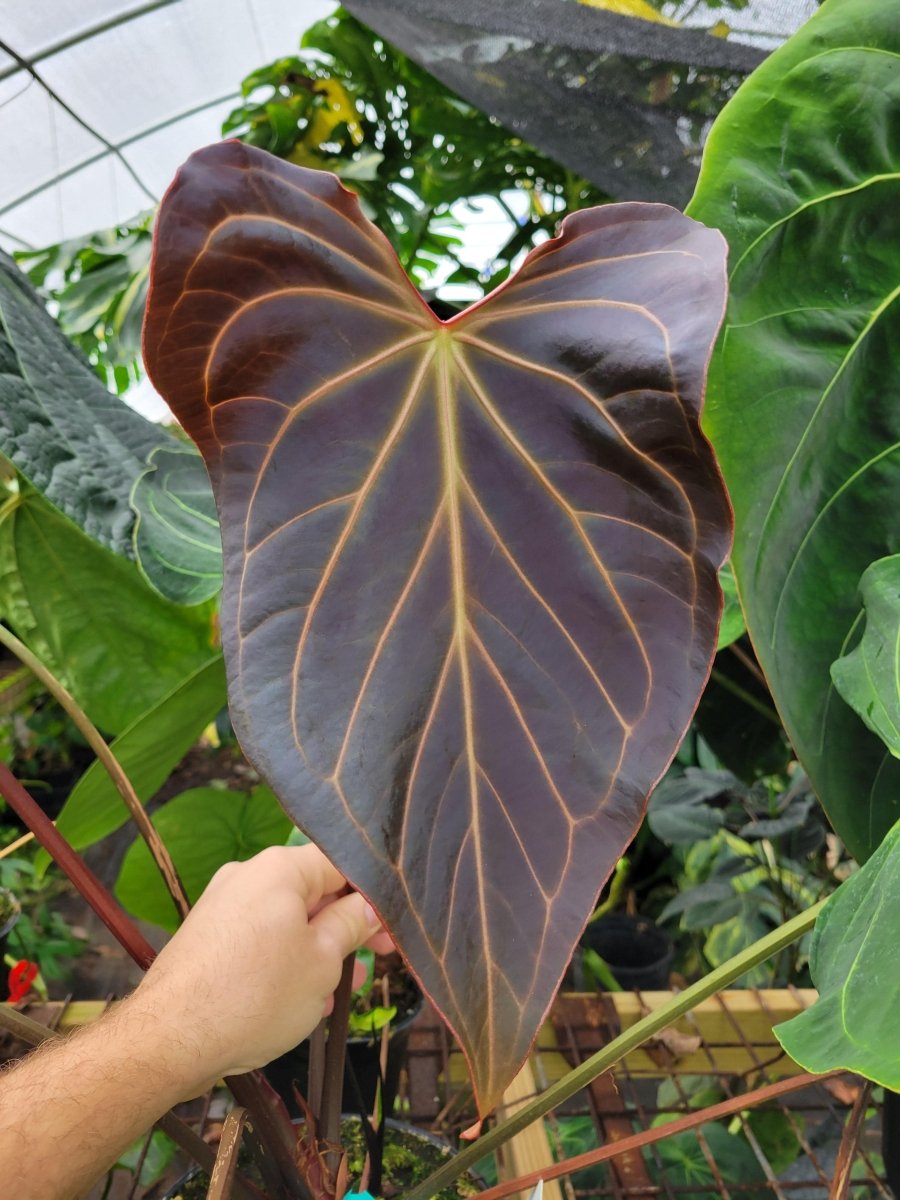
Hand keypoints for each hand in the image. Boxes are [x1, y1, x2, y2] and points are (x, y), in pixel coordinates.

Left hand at [121, 844, 392, 1095]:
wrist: (170, 1039)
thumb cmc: (257, 993)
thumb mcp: (323, 961)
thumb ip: (351, 924)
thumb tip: (368, 906)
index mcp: (280, 867)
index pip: (341, 861)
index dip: (372, 893)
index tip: (392, 927)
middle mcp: (248, 875)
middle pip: (313, 891)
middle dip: (346, 927)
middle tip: (376, 961)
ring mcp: (223, 906)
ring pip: (287, 921)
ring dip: (317, 952)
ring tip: (336, 993)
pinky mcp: (207, 939)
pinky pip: (260, 941)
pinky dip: (285, 963)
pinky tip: (298, 1002)